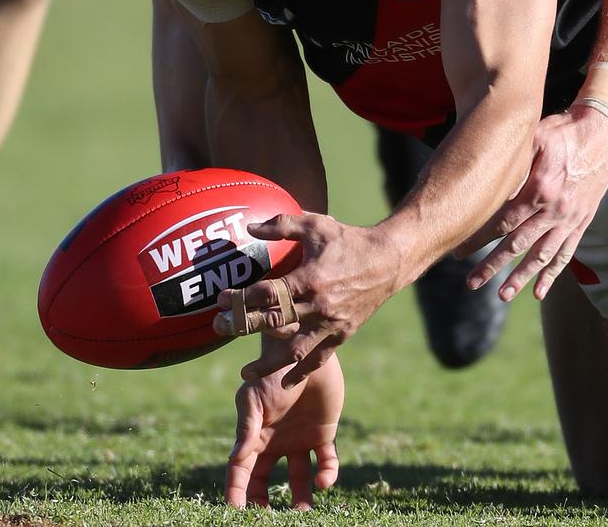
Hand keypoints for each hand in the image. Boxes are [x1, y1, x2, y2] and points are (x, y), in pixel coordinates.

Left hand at [215, 212, 398, 385]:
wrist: (388, 261)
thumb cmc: (349, 239)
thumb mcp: (316, 225)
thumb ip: (282, 225)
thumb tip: (250, 228)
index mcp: (309, 278)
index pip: (266, 293)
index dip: (240, 297)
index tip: (220, 298)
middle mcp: (318, 306)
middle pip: (272, 322)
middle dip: (242, 326)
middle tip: (219, 327)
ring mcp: (330, 324)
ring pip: (293, 350)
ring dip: (267, 363)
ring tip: (244, 374)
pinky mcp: (341, 335)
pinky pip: (318, 358)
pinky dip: (300, 371)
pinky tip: (284, 381)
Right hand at [225, 351, 343, 508]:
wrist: (303, 347)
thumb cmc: (273, 370)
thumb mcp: (254, 397)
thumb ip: (246, 427)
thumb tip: (237, 459)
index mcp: (254, 436)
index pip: (241, 472)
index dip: (237, 493)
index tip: (235, 513)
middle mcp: (275, 442)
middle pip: (266, 483)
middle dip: (265, 504)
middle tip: (271, 521)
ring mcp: (299, 440)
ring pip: (299, 481)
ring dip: (301, 499)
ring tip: (302, 512)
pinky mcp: (323, 434)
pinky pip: (326, 463)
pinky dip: (326, 476)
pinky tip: (322, 482)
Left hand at [456, 105, 607, 300]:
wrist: (603, 132)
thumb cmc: (563, 130)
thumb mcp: (535, 136)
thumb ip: (514, 161)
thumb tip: (488, 180)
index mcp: (539, 188)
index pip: (502, 221)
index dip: (480, 239)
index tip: (459, 251)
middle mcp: (555, 210)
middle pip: (518, 244)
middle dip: (493, 265)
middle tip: (471, 282)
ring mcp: (569, 219)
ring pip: (542, 255)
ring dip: (520, 277)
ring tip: (502, 295)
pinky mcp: (581, 222)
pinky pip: (566, 253)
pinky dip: (552, 274)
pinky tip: (539, 292)